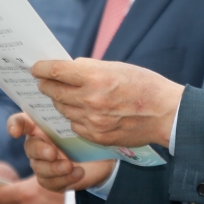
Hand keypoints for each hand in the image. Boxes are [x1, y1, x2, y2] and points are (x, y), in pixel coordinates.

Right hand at [8, 114, 115, 193]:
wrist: (102, 159)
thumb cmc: (88, 135)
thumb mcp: (82, 124)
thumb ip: (72, 119)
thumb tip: (71, 113)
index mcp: (41, 125)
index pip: (21, 122)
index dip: (14, 125)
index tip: (15, 132)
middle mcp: (38, 143)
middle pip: (30, 147)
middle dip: (40, 151)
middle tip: (53, 153)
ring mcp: (43, 163)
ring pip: (39, 168)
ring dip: (55, 168)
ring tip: (70, 166)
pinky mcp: (51, 180)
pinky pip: (50, 182)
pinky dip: (65, 179)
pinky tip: (78, 173)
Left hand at [31, 57, 182, 147]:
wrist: (166, 113)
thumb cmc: (145, 85)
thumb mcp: (118, 67)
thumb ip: (91, 69)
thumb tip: (69, 69)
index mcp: (95, 76)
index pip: (56, 71)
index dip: (42, 68)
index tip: (36, 68)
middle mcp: (90, 99)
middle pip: (54, 92)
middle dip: (47, 85)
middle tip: (44, 82)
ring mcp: (92, 120)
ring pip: (63, 109)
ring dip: (61, 102)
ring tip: (65, 96)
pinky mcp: (97, 136)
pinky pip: (75, 125)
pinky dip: (75, 117)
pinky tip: (83, 112)